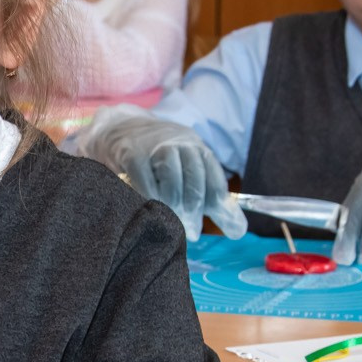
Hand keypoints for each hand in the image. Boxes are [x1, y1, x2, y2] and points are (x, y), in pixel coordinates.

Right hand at [76, 112, 246, 240]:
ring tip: (170, 222)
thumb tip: (238, 231)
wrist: (123, 128)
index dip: (221, 210)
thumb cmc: (162, 160)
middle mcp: (180, 144)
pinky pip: (144, 180)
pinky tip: (151, 208)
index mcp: (198, 149)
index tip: (227, 231)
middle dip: (194, 213)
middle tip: (192, 232)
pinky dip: (149, 198)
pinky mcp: (132, 153)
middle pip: (194, 184)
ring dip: (172, 207)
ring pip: (171, 182)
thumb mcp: (191, 171)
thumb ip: (214, 201)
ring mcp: (155, 147)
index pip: (215, 181)